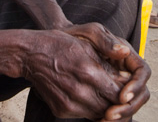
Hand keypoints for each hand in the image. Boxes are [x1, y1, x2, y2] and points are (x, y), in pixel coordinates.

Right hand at [21, 24, 149, 119]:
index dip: (125, 92)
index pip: (118, 92)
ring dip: (105, 106)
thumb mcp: (87, 43)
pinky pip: (83, 115)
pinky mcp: (61, 110)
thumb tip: (127, 71)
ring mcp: (69, 103)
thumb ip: (108, 58)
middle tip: (119, 93)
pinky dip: (90, 108)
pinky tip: (89, 96)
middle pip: (110, 106)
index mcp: (89, 72)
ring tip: (105, 94)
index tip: (127, 85)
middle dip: (117, 101)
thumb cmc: (60, 44)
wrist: (30, 54)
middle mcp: (80, 91)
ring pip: (98, 114)